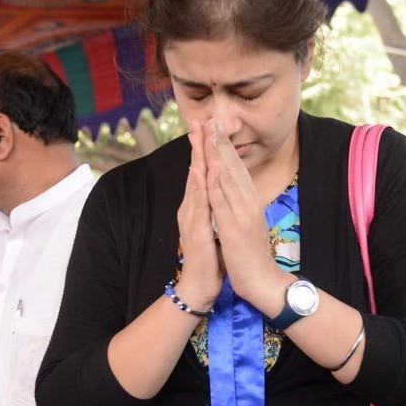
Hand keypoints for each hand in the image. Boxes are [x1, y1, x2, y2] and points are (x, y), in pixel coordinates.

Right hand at [172, 118, 222, 310]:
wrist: (200, 285)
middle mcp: (191, 209)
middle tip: (199, 120)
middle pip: (195, 171)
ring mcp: (192, 219)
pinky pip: (201, 205)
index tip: (207, 127)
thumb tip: (214, 190)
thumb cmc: (208, 257)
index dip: (203, 150)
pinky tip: (206, 170)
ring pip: (195, 183)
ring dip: (199, 158)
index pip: (200, 172)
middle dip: (198, 145)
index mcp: (197, 206)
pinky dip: (204, 186)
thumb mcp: (211, 225)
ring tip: (201, 135)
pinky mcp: (196, 232)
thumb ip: (210, 207)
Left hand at [204, 120, 284, 307]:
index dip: (225, 147)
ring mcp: (243, 215)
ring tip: (209, 133)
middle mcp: (248, 203)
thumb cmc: (252, 255)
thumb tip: (235, 190)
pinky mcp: (235, 229)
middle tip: (212, 118)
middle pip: (233, 167)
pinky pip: (223, 203)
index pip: (236, 168)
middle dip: (221, 142)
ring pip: (228, 179)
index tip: (216, 126)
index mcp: (250, 201)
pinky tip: (209, 169)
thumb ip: (241, 205)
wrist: (264, 282)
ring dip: (218, 155)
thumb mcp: (247, 224)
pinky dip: (216, 184)